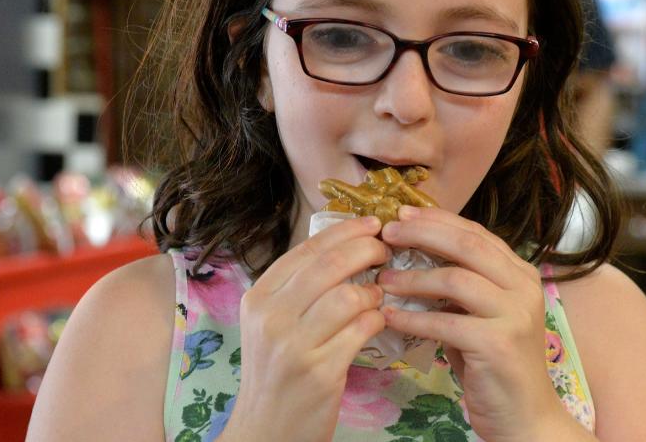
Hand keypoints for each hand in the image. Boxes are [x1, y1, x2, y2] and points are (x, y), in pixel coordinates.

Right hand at [223, 215, 389, 441]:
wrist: (265, 431)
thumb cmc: (276, 372)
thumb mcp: (272, 323)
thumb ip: (299, 288)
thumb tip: (344, 247)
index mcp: (259, 297)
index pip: (307, 249)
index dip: (345, 230)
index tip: (372, 223)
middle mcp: (271, 316)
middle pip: (330, 264)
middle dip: (366, 250)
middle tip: (386, 251)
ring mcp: (294, 345)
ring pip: (348, 295)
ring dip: (373, 290)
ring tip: (378, 295)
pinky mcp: (320, 371)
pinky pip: (361, 330)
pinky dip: (377, 319)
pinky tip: (378, 321)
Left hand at [377, 205, 569, 441]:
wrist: (525, 416)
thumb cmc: (494, 363)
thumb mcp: (479, 313)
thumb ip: (459, 284)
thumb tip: (410, 252)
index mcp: (520, 273)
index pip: (475, 233)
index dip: (437, 220)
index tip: (400, 214)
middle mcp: (523, 287)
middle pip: (468, 246)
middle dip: (422, 234)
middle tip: (386, 234)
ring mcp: (515, 315)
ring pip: (456, 280)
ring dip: (413, 278)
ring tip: (383, 280)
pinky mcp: (498, 344)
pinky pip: (446, 323)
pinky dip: (413, 318)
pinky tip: (389, 316)